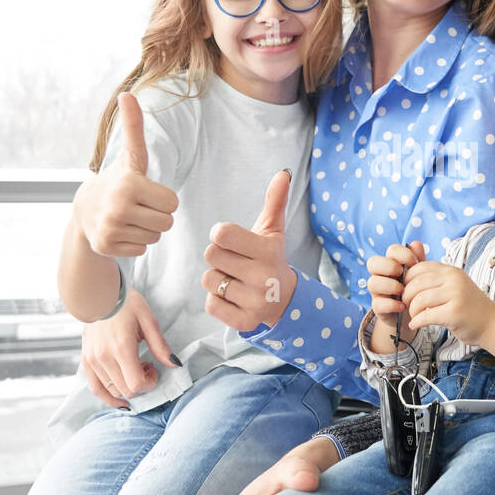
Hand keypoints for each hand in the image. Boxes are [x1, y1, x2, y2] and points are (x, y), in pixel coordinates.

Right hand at [73, 93, 178, 256]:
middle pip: (167, 222)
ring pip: (155, 238)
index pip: (173, 203)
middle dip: (158, 215)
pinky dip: (135, 242)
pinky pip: (142, 250)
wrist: (84, 211)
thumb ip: (133, 127)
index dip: (164, 198)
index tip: (147, 191)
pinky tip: (121, 230)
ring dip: (147, 229)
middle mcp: (118, 208)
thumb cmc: (117, 180)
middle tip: (139, 206)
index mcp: (129, 185)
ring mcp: (110, 230)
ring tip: (130, 217)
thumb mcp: (130, 155)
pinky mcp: (106, 248)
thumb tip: (127, 94)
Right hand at [79, 288, 176, 406]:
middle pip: (126, 390)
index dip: (150, 384)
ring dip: (127, 388)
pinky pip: (95, 388)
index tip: (154, 369)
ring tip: (134, 369)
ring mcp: (92, 361)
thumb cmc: (127, 304)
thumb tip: (175, 364)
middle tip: (147, 367)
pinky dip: (108, 396)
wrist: (100, 293)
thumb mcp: (149, 321)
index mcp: (121, 348)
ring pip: (112, 391)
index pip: (136, 384)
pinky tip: (120, 397)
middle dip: (141, 385)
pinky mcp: (85, 361)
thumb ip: (160, 346)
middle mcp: (104, 358)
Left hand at [202, 169, 297, 330]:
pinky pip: (211, 304)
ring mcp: (254, 302)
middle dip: (219, 257)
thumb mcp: (273, 231)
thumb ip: (274, 201)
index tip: (234, 241)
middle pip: (210, 256)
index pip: (221, 234)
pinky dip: (218, 301)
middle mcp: (262, 277)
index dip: (222, 235)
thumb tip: (284, 172)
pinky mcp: (244, 322)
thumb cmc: (270, 258)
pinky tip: (234, 297)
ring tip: (236, 280)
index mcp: (267, 251)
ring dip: (218, 279)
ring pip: (209, 281)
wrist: (284, 300)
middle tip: (235, 262)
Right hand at [365, 241, 425, 346]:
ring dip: (389, 285)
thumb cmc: (416, 288)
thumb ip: (418, 259)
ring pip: (372, 283)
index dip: (402, 254)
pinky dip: (391, 304)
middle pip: (373, 262)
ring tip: (403, 291)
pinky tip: (403, 306)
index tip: (414, 263)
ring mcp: (377, 291)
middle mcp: (381, 275)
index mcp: (392, 263)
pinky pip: (377, 303)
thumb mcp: (420, 274)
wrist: (414, 312)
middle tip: (402, 273)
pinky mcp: (378, 307)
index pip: (391, 250)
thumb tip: (415, 244)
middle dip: (389, 266)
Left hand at [401, 257, 494, 349]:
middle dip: (406, 296)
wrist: (492, 324)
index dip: (407, 279)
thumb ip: (436, 279)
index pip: (419, 268)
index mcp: (451, 271)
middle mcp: (454, 280)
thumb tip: (408, 276)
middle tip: (406, 306)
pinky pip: (426, 316)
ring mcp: (455, 295)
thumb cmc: (469, 306)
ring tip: (413, 316)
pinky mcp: (454, 313)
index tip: (405, 291)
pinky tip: (415, 325)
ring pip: (420, 300)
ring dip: (411, 310)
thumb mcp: (454, 286)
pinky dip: (416, 322)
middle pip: (417, 283)